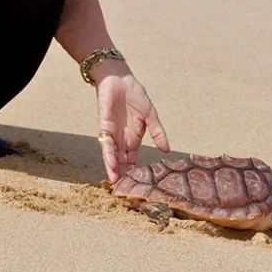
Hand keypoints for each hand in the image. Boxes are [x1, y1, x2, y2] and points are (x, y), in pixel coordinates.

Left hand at [94, 62, 169, 182]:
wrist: (119, 78)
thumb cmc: (134, 94)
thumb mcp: (150, 114)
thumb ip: (157, 131)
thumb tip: (167, 149)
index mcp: (133, 138)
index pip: (132, 160)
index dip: (134, 173)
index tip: (138, 188)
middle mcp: (121, 139)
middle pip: (121, 162)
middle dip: (122, 176)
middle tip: (125, 194)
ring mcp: (112, 133)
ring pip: (112, 156)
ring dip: (114, 169)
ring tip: (117, 184)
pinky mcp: (104, 125)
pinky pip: (106, 143)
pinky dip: (108, 154)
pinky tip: (111, 165)